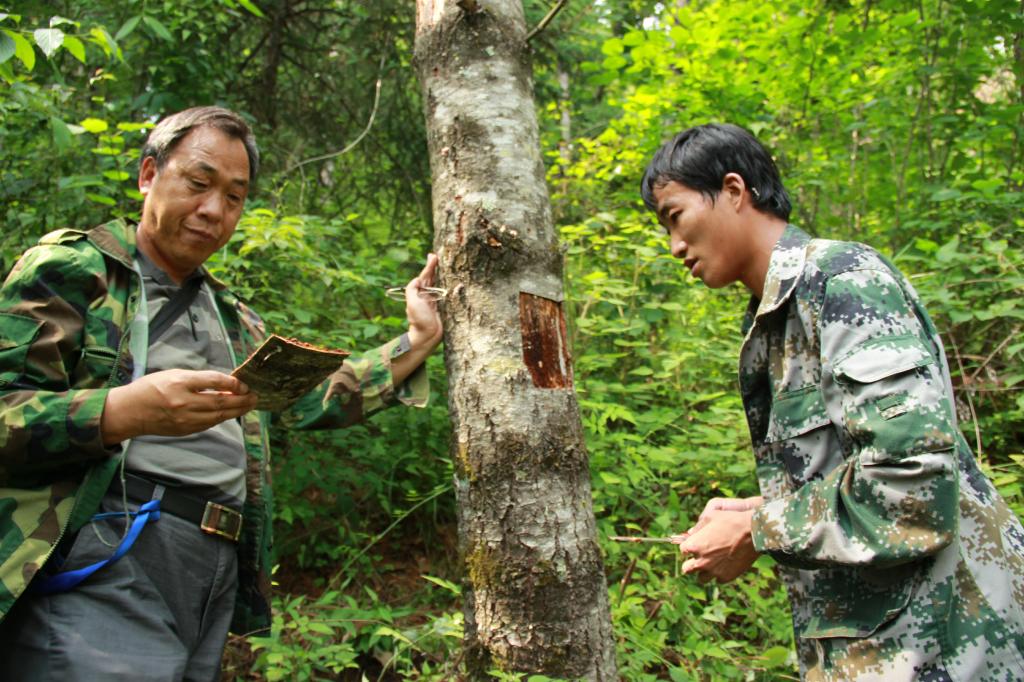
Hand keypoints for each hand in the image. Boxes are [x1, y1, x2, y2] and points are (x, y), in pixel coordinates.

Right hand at [101, 369, 258, 444]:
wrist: (130, 411)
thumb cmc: (152, 388)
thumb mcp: (174, 374)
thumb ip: (199, 379)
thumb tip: (224, 384)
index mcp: (180, 383)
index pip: (214, 382)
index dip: (233, 383)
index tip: (244, 384)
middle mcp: (183, 402)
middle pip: (220, 402)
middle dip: (241, 400)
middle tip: (255, 396)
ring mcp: (184, 419)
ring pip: (218, 416)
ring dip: (237, 411)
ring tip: (249, 405)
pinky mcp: (184, 430)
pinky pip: (209, 424)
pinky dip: (222, 418)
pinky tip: (231, 413)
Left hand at [405, 253, 442, 348]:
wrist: (427, 336)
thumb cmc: (418, 320)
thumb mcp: (411, 302)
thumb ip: (412, 289)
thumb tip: (417, 279)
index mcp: (420, 293)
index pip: (425, 276)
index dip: (429, 266)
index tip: (433, 256)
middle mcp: (428, 296)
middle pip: (432, 278)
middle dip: (435, 267)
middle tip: (436, 255)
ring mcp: (437, 302)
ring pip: (440, 284)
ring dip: (442, 274)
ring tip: (444, 265)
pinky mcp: (445, 308)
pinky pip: (448, 294)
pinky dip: (451, 286)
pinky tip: (455, 281)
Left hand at [671, 497, 762, 583]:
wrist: (754, 532)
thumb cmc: (731, 520)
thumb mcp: (711, 516)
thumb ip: (698, 527)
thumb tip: (690, 534)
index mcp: (694, 545)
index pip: (683, 550)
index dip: (689, 546)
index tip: (696, 544)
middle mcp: (701, 561)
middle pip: (687, 569)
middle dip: (691, 563)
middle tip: (699, 557)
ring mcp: (714, 571)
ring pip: (701, 578)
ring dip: (704, 571)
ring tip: (712, 563)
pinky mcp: (726, 577)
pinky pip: (718, 579)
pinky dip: (720, 574)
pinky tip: (725, 564)